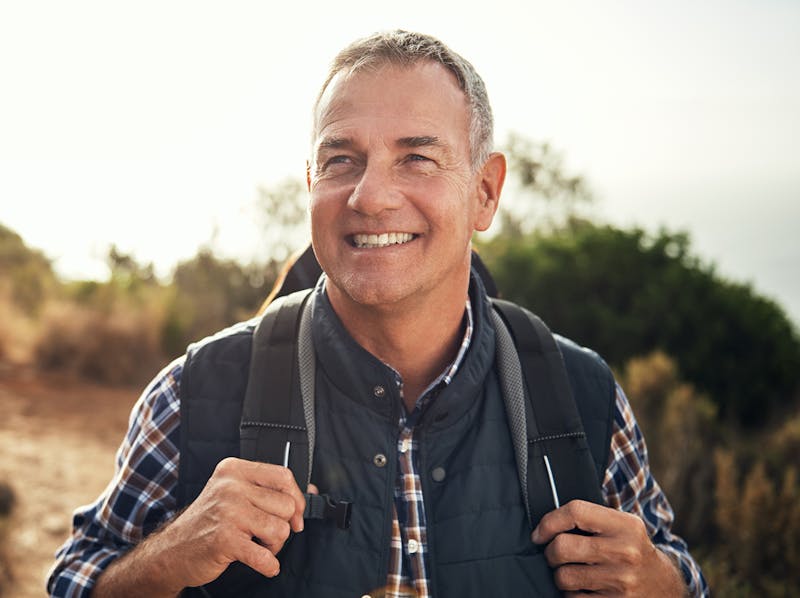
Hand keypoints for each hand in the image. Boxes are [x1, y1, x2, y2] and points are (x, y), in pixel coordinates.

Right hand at [92, 457, 310, 596]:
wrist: (172, 551)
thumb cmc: (209, 521)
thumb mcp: (236, 494)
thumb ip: (271, 490)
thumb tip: (311, 491)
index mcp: (234, 470)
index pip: (283, 476)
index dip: (296, 498)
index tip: (296, 515)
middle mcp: (230, 486)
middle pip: (285, 505)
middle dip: (282, 526)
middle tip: (265, 534)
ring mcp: (227, 512)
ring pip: (280, 529)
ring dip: (274, 545)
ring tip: (257, 545)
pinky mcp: (225, 539)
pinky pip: (265, 556)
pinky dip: (269, 565)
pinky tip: (264, 564)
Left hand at [531, 500, 685, 596]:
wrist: (664, 587)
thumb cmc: (632, 551)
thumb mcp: (622, 526)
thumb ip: (592, 518)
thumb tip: (545, 523)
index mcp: (626, 526)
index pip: (575, 512)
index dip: (549, 521)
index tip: (539, 534)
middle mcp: (624, 552)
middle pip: (562, 547)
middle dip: (550, 552)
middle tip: (555, 554)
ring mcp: (620, 582)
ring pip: (563, 577)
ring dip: (560, 576)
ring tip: (571, 571)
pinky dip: (572, 594)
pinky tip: (583, 588)